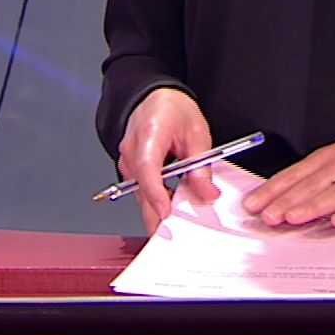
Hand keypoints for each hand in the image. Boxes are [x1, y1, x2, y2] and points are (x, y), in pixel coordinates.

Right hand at [117, 88, 218, 234]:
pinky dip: (155, 201)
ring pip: (140, 194)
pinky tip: (170, 210)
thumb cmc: (172, 110)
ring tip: (178, 225)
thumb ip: (201, 165)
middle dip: (156, 215)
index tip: (166, 213)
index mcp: (149, 133)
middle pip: (140, 189)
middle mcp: (131, 149)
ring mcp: (127, 160)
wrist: (154, 98)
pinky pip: (141, 190)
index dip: (156, 192)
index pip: (147, 167)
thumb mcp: (197, 133)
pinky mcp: (130, 169)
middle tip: (173, 236)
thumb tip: (208, 193)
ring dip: (157, 209)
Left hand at [242, 122, 334, 229]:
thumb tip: (284, 196)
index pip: (296, 174)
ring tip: (293, 218)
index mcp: (330, 156)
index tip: (253, 204)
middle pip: (312, 185)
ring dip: (312, 206)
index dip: (274, 189)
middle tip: (267, 216)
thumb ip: (317, 176)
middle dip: (287, 201)